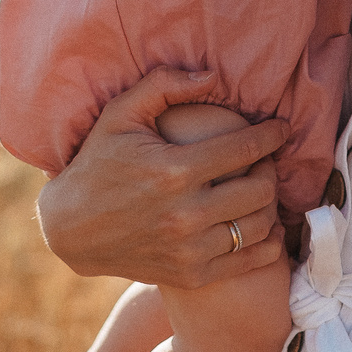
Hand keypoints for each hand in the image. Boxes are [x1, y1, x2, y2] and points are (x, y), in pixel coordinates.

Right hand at [36, 67, 288, 288]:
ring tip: (261, 188)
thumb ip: (163, 86)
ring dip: (271, 204)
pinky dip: (267, 242)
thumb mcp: (120, 114)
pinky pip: (249, 259)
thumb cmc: (97, 164)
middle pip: (261, 189)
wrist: (70, 230)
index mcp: (174, 170)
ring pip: (260, 225)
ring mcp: (190, 249)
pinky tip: (262, 224)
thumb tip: (211, 77)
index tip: (281, 128)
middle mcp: (186, 213)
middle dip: (272, 168)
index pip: (245, 148)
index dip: (272, 135)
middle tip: (266, 159)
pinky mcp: (191, 275)